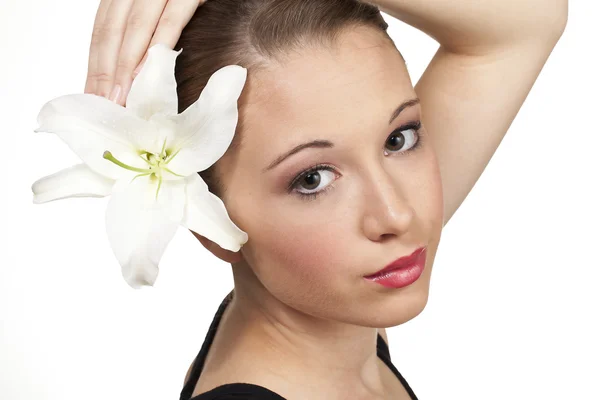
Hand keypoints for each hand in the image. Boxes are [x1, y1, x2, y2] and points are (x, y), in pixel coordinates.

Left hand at [84, 0, 204, 105]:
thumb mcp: (164, 6)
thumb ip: (150, 27)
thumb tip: (140, 70)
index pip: (103, 29)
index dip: (96, 62)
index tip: (93, 94)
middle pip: (111, 30)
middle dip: (105, 70)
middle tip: (104, 103)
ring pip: (135, 27)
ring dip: (125, 65)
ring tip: (122, 96)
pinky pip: (170, 19)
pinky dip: (159, 45)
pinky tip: (149, 70)